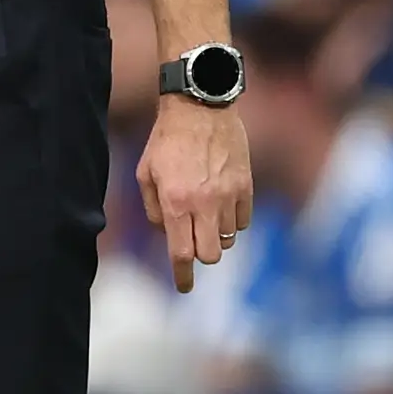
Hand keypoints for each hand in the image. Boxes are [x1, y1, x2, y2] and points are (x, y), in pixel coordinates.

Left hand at [137, 93, 252, 294]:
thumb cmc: (166, 140)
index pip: (181, 254)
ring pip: (227, 239)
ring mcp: (228, 196)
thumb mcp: (146, 174)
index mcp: (175, 203)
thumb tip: (167, 235)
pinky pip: (243, 221)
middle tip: (193, 243)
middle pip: (209, 255)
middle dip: (200, 256)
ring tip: (206, 214)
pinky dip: (232, 221)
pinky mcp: (246, 186)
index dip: (182, 276)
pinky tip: (222, 205)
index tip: (184, 287)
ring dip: (215, 236)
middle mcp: (203, 204)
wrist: (201, 105)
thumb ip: (154, 210)